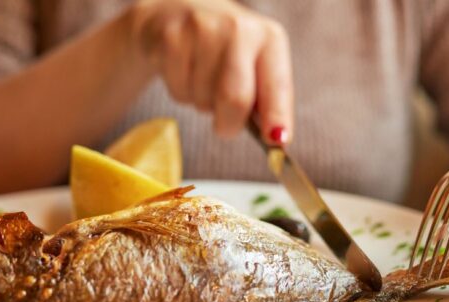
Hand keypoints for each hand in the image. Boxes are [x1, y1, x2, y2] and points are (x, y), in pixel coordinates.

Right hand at [129, 0, 293, 143]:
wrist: (173, 11)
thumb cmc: (221, 50)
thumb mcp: (254, 64)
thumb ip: (267, 100)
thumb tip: (277, 140)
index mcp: (269, 37)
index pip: (277, 86)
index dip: (277, 117)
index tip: (276, 142)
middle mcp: (239, 28)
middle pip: (235, 99)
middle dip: (228, 123)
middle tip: (225, 125)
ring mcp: (202, 29)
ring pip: (202, 100)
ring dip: (202, 103)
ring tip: (201, 79)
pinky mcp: (171, 37)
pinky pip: (178, 91)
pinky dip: (180, 92)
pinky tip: (183, 70)